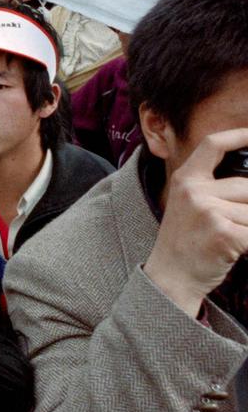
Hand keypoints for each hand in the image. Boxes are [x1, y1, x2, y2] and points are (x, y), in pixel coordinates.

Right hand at [143, 128, 247, 316]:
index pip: (213, 145)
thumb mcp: (190, 205)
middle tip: (234, 223)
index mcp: (185, 178)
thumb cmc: (186, 241)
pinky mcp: (223, 233)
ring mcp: (207, 211)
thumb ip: (214, 188)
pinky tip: (240, 248)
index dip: (238, 135)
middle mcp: (194, 191)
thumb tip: (246, 185)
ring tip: (233, 239)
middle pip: (247, 187)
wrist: (171, 276)